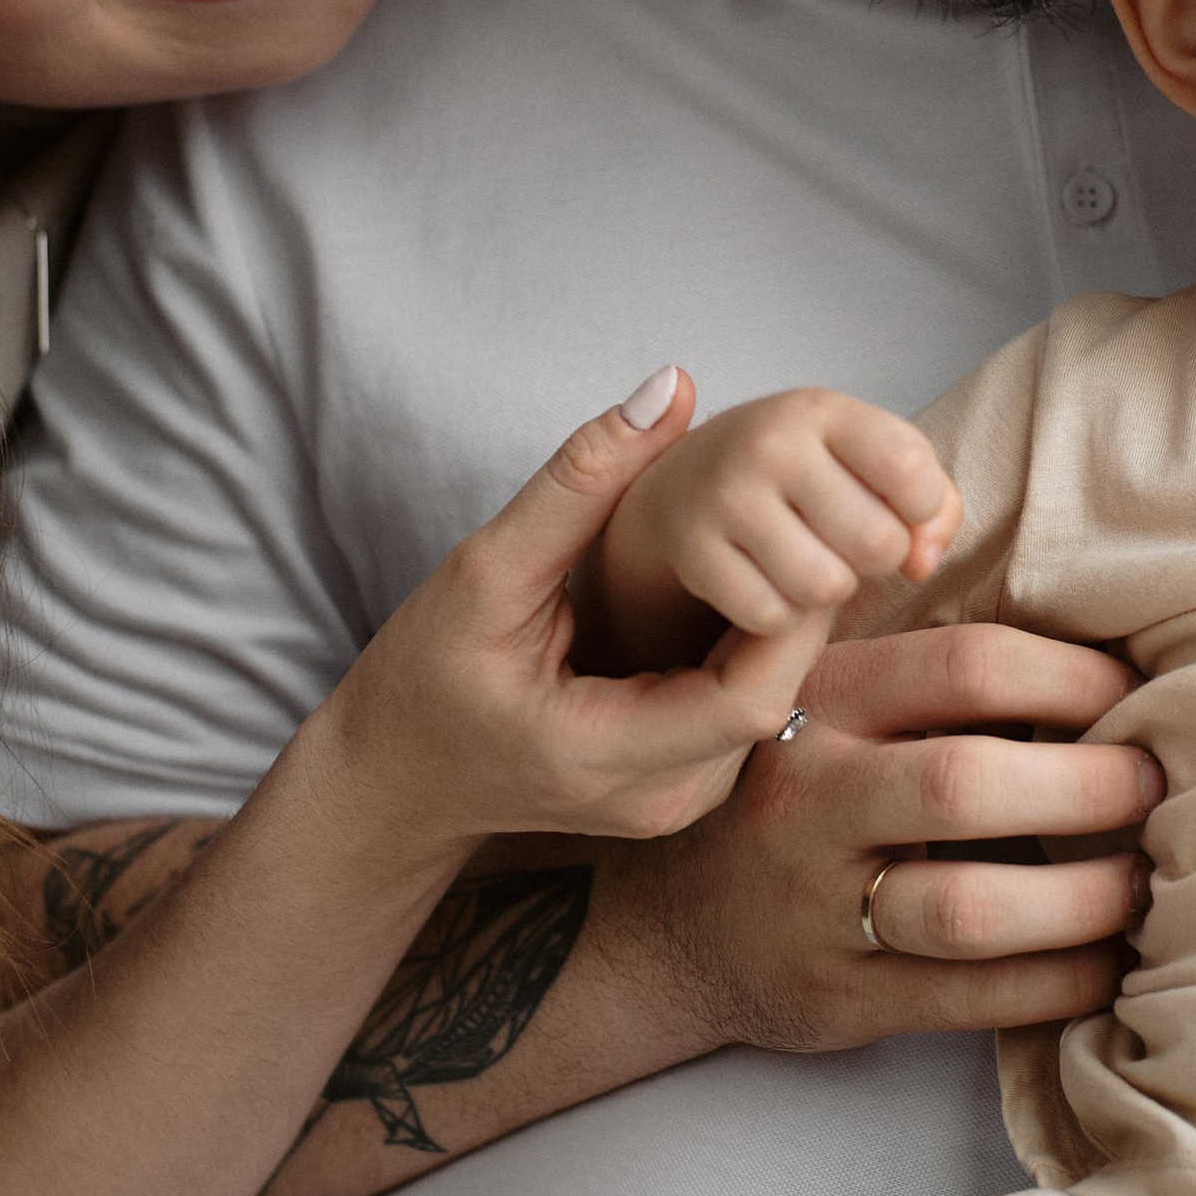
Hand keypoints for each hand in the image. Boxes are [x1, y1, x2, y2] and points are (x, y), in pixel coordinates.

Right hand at [331, 377, 825, 868]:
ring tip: (775, 540)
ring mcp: (676, 806)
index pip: (748, 695)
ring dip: (781, 621)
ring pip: (771, 703)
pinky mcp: (682, 792)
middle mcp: (660, 801)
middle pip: (775, 696)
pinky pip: (744, 713)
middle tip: (800, 512)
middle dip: (797, 601)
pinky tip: (736, 588)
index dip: (790, 606)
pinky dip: (750, 648)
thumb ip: (579, 482)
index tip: (791, 520)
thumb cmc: (422, 680)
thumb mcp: (484, 571)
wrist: (395, 782)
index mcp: (604, 757)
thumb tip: (672, 388)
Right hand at [589, 618, 1155, 1055]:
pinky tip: (1109, 962)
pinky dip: (1058, 984)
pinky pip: (967, 1000)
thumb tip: (1117, 661)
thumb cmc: (796, 793)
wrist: (662, 926)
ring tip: (1144, 884)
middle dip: (1092, 787)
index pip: (967, 667)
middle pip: (967, 784)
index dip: (1076, 677)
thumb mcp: (829, 706)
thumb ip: (930, 677)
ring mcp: (811, 907)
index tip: (1139, 695)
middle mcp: (806, 798)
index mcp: (818, 700)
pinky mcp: (833, 999)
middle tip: (1159, 788)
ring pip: (967, 910)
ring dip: (1084, 900)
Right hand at [599, 381, 961, 665]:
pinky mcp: (694, 552)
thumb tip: (922, 562)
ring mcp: (727, 498)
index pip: (910, 469)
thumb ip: (929, 502)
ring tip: (810, 559)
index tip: (899, 508)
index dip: (922, 507)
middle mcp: (770, 445)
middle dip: (878, 557)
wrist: (687, 480)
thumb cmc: (800, 473)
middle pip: (876, 542)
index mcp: (822, 410)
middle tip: (848, 541)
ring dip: (830, 589)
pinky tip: (769, 580)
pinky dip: (782, 613)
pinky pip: (774, 616)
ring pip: (827, 587)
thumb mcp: (865, 458)